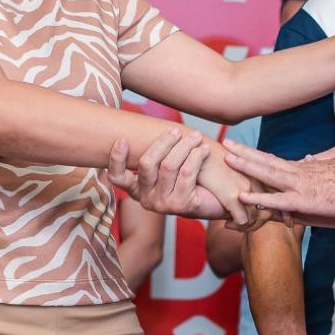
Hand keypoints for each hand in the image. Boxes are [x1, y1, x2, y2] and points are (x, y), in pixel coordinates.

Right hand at [110, 130, 261, 227]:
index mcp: (138, 190)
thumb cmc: (193, 180)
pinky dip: (196, 157)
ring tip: (196, 137)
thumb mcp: (171, 169)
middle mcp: (146, 199)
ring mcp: (162, 204)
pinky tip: (204, 149)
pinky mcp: (180, 205)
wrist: (218, 203)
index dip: (117, 159)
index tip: (123, 140)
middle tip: (177, 131)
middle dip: (164, 142)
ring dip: (185, 146)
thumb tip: (156, 129)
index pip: (118, 178)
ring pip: (169, 165)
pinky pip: (186, 173)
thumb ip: (160, 155)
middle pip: (147, 163)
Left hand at [222, 143, 334, 224]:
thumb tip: (309, 159)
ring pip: (268, 174)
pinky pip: (278, 199)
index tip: (243, 150)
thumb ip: (321, 166)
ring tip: (227, 158)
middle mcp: (302, 173)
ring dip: (246, 166)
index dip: (259, 156)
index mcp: (308, 169)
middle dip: (245, 153)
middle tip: (226, 143)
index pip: (277, 161)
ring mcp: (303, 186)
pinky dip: (259, 197)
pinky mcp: (308, 200)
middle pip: (268, 161)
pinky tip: (243, 196)